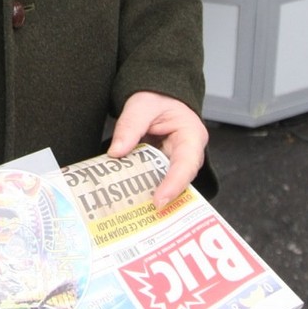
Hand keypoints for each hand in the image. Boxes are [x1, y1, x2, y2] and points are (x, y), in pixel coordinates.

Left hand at [107, 91, 207, 209]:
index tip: (159, 201)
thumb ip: (130, 126)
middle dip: (163, 198)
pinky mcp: (162, 167)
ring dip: (150, 196)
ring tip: (134, 211)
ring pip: (166, 184)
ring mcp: (175, 162)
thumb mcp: (142, 105)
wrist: (156, 94)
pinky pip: (154, 180)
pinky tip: (127, 198)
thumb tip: (116, 152)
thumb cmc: (156, 96)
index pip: (186, 164)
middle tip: (144, 214)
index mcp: (191, 136)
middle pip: (179, 181)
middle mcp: (188, 154)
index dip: (174, 185)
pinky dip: (142, 188)